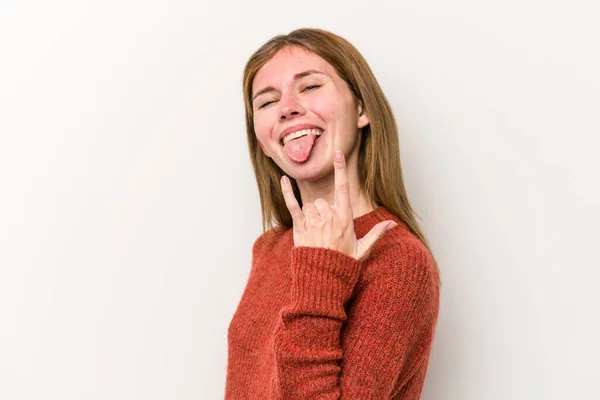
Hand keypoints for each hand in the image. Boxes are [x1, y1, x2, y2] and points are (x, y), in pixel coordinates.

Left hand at [280, 150, 397, 262]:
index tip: (338, 153)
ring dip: (312, 214)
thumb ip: (376, 234)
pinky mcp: (300, 228)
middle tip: (327, 231)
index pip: (343, 189)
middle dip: (324, 212)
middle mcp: (329, 218)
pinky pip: (292, 205)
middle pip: (323, 201)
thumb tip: (392, 224)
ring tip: (316, 233)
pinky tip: (284, 179)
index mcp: (345, 220)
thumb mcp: (362, 250)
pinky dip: (287, 192)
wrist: (323, 279)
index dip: (340, 170)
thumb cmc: (343, 265)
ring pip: (310, 206)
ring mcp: (313, 222)